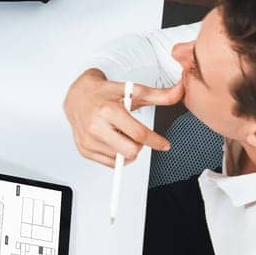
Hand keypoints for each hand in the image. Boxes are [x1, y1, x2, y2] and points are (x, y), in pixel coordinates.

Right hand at [63, 69, 182, 167]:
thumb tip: (179, 91)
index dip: (156, 141)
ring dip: (126, 149)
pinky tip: (113, 141)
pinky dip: (116, 155)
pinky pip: (109, 163)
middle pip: (131, 151)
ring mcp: (88, 139)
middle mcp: (96, 126)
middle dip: (139, 145)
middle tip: (136, 136)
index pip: (138, 134)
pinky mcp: (84, 149)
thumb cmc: (103, 93)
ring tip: (121, 134)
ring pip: (121, 158)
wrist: (76, 95)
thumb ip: (158, 95)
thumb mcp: (132, 91)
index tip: (164, 144)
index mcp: (108, 111)